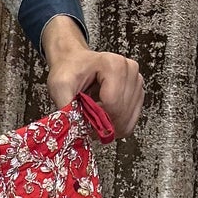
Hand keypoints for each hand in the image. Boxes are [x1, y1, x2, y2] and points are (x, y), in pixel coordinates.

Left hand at [41, 17, 143, 138]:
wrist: (74, 62)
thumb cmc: (68, 71)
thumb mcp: (60, 87)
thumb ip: (67, 110)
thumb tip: (77, 135)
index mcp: (114, 65)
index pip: (113, 104)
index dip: (96, 118)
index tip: (82, 113)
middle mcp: (130, 70)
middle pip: (122, 114)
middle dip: (102, 124)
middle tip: (86, 117)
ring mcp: (137, 82)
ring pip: (127, 121)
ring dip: (109, 126)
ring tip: (93, 112)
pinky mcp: (138, 94)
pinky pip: (130, 123)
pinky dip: (115, 126)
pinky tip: (103, 115)